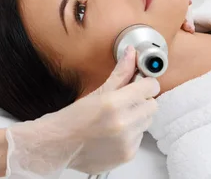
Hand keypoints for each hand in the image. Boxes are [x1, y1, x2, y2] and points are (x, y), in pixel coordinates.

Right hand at [5, 46, 158, 176]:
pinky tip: (114, 132)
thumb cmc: (72, 119)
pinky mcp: (128, 155)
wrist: (58, 146)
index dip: (145, 83)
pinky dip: (131, 134)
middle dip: (141, 101)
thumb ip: (120, 73)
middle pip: (152, 105)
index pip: (151, 87)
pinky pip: (140, 138)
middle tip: (125, 101)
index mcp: (114, 103)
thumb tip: (131, 54)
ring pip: (147, 122)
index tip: (140, 84)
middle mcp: (123, 124)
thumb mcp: (96, 92)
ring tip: (116, 118)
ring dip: (137, 118)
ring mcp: (127, 142)